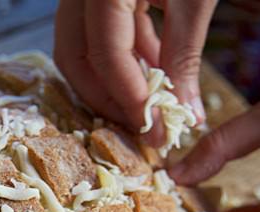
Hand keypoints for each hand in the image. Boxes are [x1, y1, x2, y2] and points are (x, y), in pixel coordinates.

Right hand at [54, 0, 216, 137]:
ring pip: (82, 47)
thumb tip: (184, 117)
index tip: (155, 133)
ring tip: (152, 104)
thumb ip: (184, 57)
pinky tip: (154, 71)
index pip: (105, 54)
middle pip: (75, 57)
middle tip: (142, 126)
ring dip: (115, 82)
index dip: (129, 98)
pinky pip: (99, 30)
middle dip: (107, 98)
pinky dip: (124, 56)